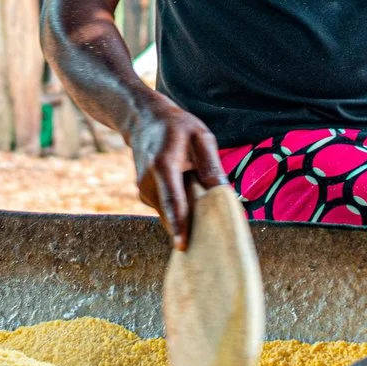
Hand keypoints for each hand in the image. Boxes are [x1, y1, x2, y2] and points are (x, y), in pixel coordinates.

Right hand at [129, 100, 225, 250]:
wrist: (143, 120)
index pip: (172, 200)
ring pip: (169, 215)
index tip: (182, 245)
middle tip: (216, 235)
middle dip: (192, 226)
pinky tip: (191, 196)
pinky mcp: (145, 196)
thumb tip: (224, 192)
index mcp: (163, 165)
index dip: (178, 224)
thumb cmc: (176, 126)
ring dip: (188, 216)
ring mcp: (143, 191)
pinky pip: (167, 210)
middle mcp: (148, 182)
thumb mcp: (200, 136)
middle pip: (172, 214)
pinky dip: (180, 210)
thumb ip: (211, 164)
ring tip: (205, 204)